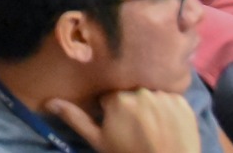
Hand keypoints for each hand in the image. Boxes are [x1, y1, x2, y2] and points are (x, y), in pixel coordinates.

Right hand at [46, 88, 201, 152]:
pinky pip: (170, 99)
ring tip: (153, 128)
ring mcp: (164, 96)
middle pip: (130, 94)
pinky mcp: (183, 103)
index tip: (117, 126)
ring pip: (150, 95)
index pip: (110, 98)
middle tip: (136, 129)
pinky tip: (167, 125)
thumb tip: (49, 101)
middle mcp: (141, 91)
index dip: (111, 112)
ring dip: (149, 107)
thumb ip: (76, 118)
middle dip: (130, 108)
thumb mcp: (99, 141)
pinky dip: (167, 109)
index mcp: (118, 99)